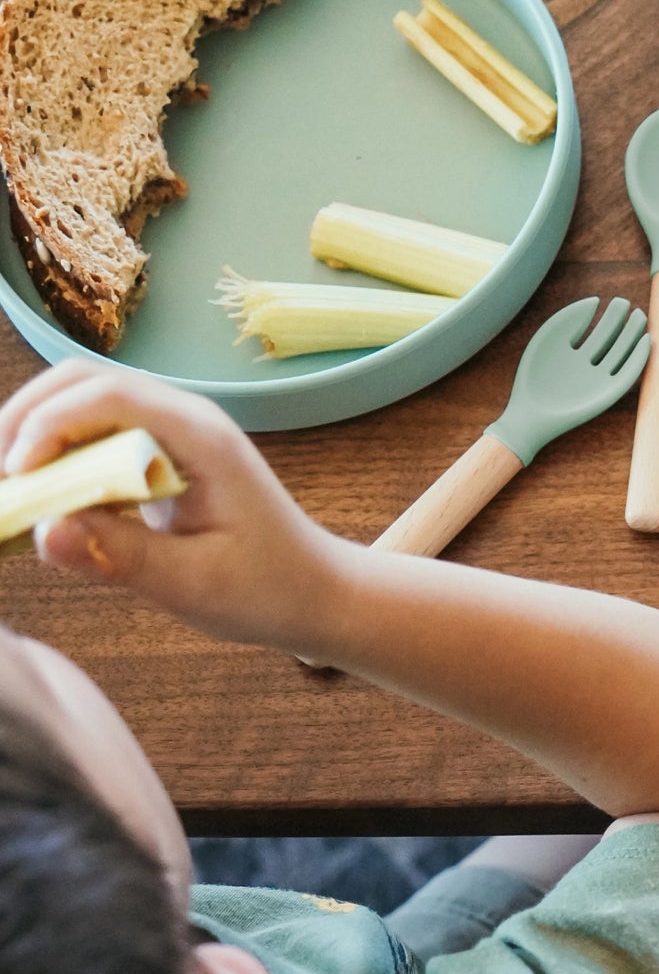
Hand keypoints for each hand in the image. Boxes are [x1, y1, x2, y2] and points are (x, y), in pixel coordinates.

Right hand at [0, 362, 344, 649]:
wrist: (312, 591)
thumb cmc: (266, 588)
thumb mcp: (192, 584)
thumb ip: (118, 557)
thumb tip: (43, 530)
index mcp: (203, 439)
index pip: (110, 395)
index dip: (49, 425)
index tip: (18, 481)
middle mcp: (186, 420)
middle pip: (85, 382)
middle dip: (26, 420)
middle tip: (2, 485)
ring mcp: (173, 432)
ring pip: (84, 402)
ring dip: (36, 436)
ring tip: (14, 495)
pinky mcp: (159, 454)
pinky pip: (96, 434)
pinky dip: (58, 457)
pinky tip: (46, 502)